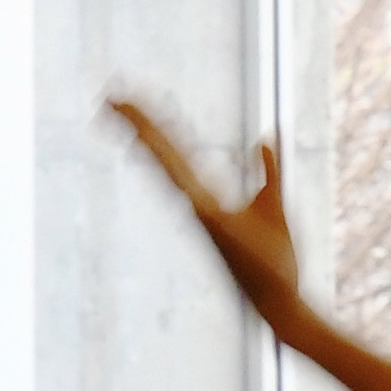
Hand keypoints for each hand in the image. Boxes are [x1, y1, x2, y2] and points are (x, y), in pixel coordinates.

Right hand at [110, 100, 307, 334]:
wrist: (282, 296)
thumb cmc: (277, 257)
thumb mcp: (274, 199)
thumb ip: (269, 168)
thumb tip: (264, 136)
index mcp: (204, 196)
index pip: (174, 152)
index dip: (153, 126)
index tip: (129, 102)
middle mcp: (193, 202)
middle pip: (161, 154)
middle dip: (137, 123)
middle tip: (109, 95)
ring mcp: (197, 211)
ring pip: (164, 164)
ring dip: (142, 133)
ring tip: (116, 105)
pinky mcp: (208, 220)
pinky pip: (181, 183)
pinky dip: (161, 161)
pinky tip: (140, 140)